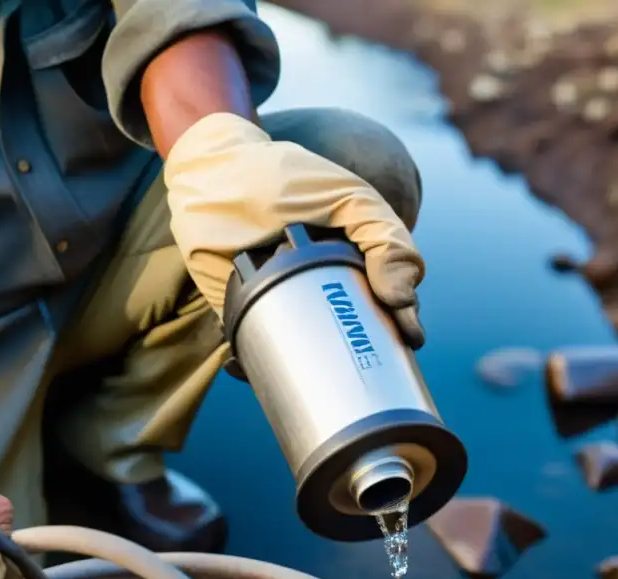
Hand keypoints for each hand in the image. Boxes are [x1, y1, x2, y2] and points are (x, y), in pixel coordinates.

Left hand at [163, 113, 425, 348]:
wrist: (209, 169)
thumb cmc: (281, 177)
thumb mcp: (346, 196)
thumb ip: (386, 236)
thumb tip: (403, 299)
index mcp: (351, 263)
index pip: (388, 304)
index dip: (403, 325)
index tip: (408, 339)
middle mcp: (318, 287)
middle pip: (351, 335)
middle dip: (363, 354)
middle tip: (368, 357)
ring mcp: (275, 304)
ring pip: (300, 352)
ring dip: (308, 371)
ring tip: (314, 370)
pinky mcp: (233, 313)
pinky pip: (246, 350)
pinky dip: (248, 365)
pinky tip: (245, 366)